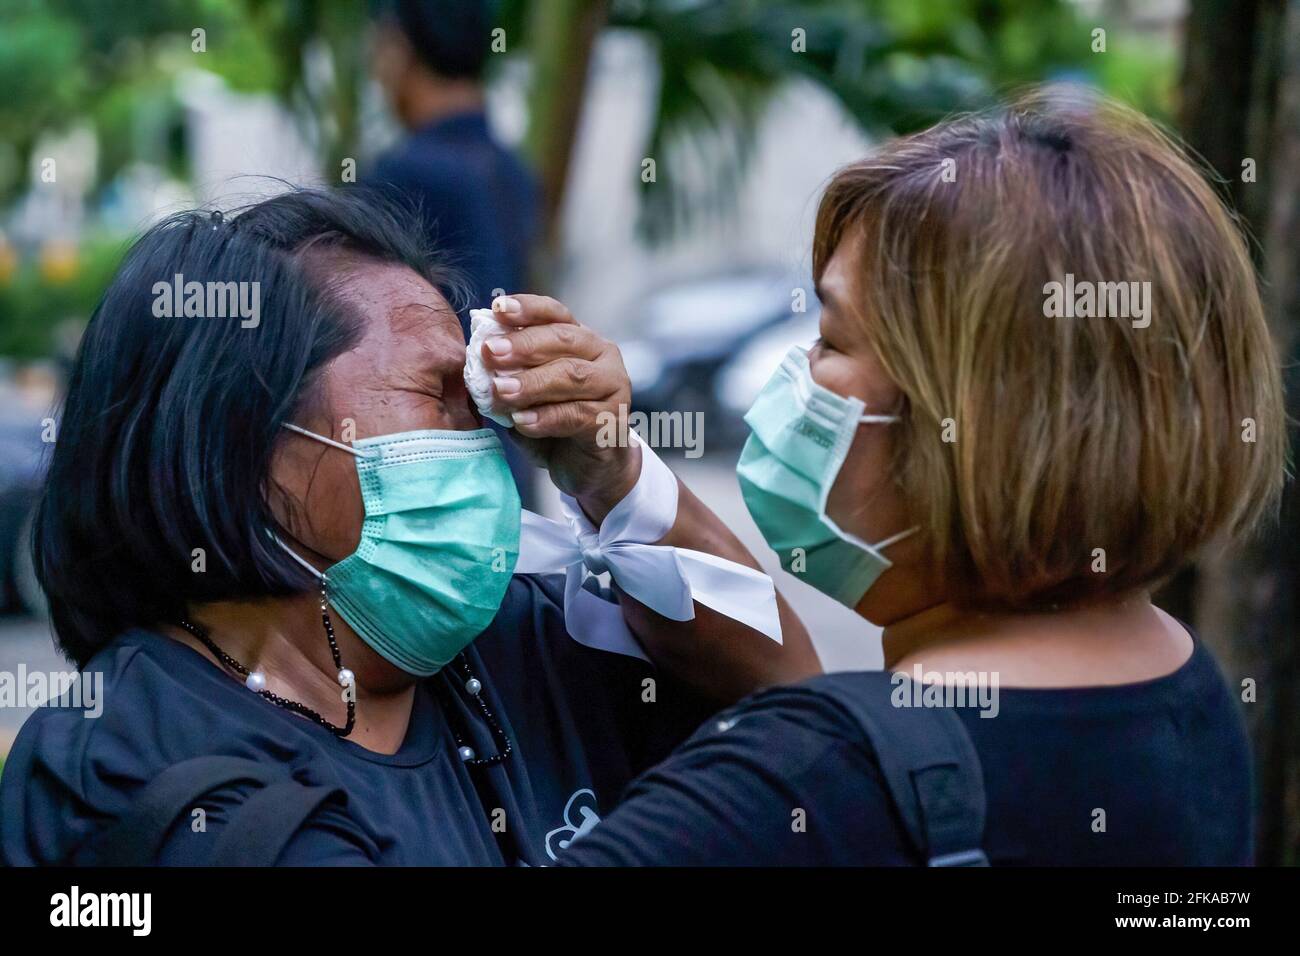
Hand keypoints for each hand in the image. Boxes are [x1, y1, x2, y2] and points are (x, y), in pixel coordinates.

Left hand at [481, 294, 640, 521]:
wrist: (587, 467)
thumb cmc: (554, 423)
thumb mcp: (527, 394)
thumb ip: (509, 375)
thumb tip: (477, 362)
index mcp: (580, 340)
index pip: (555, 314)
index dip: (528, 309)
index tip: (498, 310)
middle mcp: (602, 356)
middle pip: (564, 340)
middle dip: (524, 345)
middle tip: (490, 352)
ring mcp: (614, 387)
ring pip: (572, 375)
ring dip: (532, 382)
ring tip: (501, 390)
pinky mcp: (614, 421)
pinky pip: (578, 415)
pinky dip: (546, 417)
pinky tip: (522, 421)